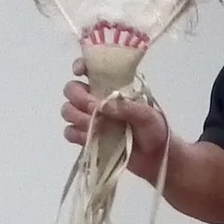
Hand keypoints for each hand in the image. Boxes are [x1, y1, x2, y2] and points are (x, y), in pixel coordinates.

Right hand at [60, 58, 168, 183]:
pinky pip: (70, 132)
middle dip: (78, 97)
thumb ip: (126, 108)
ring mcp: (91, 118)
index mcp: (112, 87)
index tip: (79, 73)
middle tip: (93, 108)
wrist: (155, 157)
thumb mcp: (147, 115)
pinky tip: (89, 138)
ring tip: (95, 126)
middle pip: (72, 90)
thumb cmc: (155, 130)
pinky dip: (75, 134)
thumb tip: (101, 105)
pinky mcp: (87, 138)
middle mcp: (97, 100)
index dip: (80, 66)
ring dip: (77, 116)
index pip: (90, 69)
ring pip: (68, 110)